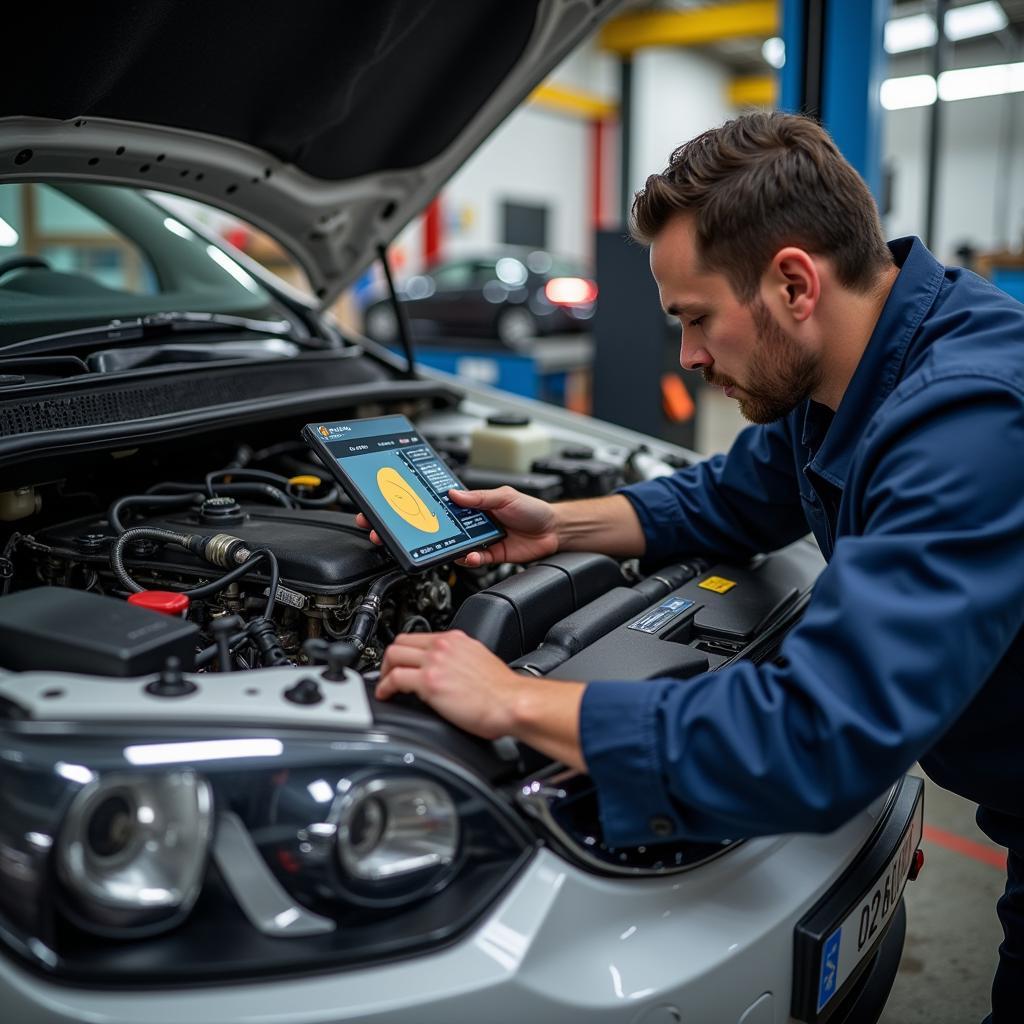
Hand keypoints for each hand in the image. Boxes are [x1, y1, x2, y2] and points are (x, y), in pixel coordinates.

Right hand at [354, 486, 558, 567]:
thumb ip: (478, 498)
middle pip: (432, 528)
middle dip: (410, 531)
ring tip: (439, 546)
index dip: (412, 506)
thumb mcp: (504, 495)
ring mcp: (475, 540)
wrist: (554, 531)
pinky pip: (470, 560)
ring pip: (448, 547)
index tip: (390, 508)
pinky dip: (469, 559)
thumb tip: (453, 494)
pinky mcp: (486, 556)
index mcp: (468, 504)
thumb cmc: (531, 508)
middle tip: (390, 533)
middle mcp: (467, 522)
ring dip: (441, 548)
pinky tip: (473, 555)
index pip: (435, 504)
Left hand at [376, 630, 520, 738]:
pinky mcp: (429, 682)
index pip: (419, 636)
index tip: (403, 662)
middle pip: (401, 642)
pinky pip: (394, 678)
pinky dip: (384, 687)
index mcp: (457, 639)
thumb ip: (460, 660)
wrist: (512, 703)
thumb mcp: (480, 662)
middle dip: (390, 659)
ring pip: (393, 655)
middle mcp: (444, 646)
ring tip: (384, 685)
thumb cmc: (503, 692)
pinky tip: (386, 696)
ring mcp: (435, 662)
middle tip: (388, 674)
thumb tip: (448, 672)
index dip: (406, 651)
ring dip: (384, 671)